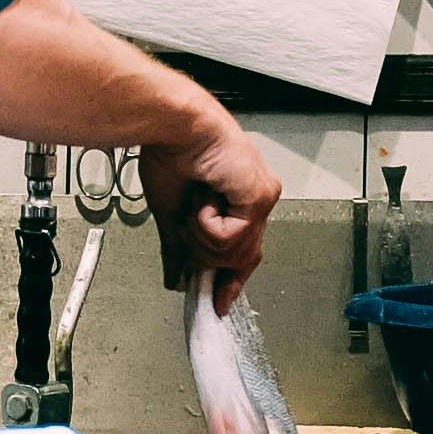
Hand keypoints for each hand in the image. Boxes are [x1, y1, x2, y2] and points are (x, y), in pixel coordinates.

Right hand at [153, 114, 282, 291]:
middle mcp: (256, 201)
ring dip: (202, 235)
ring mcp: (261, 199)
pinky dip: (206, 223)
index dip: (230, 281)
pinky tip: (202, 198)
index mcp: (239, 202)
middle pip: (241, 259)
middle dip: (206, 255)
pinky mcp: (259, 197)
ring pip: (234, 254)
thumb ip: (179, 249)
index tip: (217, 305)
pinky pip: (231, 238)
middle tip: (187, 227)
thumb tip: (175, 278)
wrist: (172, 128)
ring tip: (193, 204)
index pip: (243, 252)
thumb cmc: (171, 154)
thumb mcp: (172, 214)